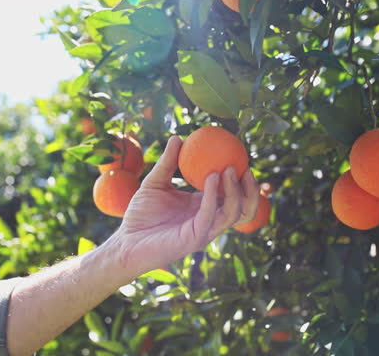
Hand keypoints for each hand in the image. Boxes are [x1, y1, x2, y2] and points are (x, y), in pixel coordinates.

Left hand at [105, 136, 259, 278]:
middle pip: (244, 209)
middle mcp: (208, 220)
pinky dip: (212, 195)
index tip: (241, 157)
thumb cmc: (140, 215)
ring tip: (229, 169)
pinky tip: (211, 177)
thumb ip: (167, 162)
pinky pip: (209, 215)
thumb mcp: (155, 182)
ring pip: (234, 214)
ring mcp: (204, 231)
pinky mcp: (195, 238)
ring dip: (235, 191)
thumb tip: (178, 137)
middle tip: (245, 167)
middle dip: (251, 190)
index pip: (232, 195)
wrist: (126, 241)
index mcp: (203, 208)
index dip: (242, 180)